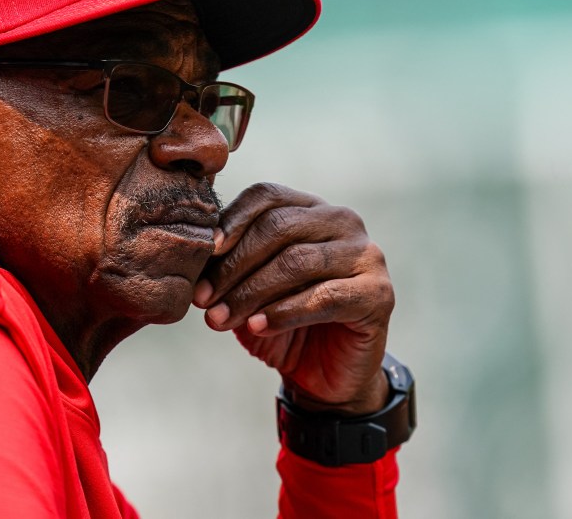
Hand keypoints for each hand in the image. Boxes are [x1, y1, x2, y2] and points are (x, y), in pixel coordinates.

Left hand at [193, 183, 393, 415]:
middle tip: (203, 298)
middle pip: (278, 227)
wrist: (324, 375)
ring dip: (250, 292)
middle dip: (234, 265)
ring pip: (297, 261)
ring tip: (220, 318)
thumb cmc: (280, 322)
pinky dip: (283, 312)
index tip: (203, 253)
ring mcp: (366, 255)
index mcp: (310, 208)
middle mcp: (342, 222)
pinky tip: (256, 327)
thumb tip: (193, 251)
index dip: (231, 221)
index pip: (266, 196)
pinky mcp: (378, 294)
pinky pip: (323, 297)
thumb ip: (227, 263)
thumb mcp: (246, 287)